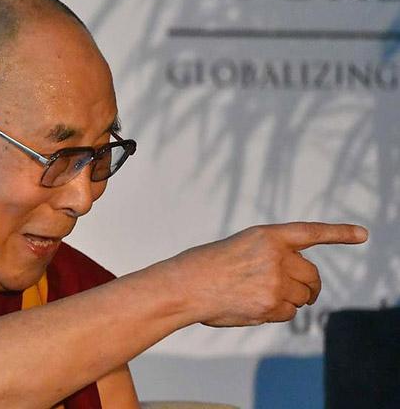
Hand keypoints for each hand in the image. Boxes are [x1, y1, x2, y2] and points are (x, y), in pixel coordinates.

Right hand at [169, 222, 368, 326]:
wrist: (184, 286)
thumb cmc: (205, 267)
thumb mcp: (240, 249)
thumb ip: (269, 259)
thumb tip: (294, 292)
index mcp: (267, 236)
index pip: (310, 232)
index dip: (338, 233)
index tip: (363, 234)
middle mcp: (276, 256)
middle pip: (312, 275)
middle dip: (309, 286)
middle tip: (301, 293)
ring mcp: (275, 281)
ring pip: (301, 297)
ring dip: (288, 301)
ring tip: (257, 297)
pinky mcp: (270, 305)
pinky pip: (289, 313)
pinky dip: (277, 313)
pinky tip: (253, 307)